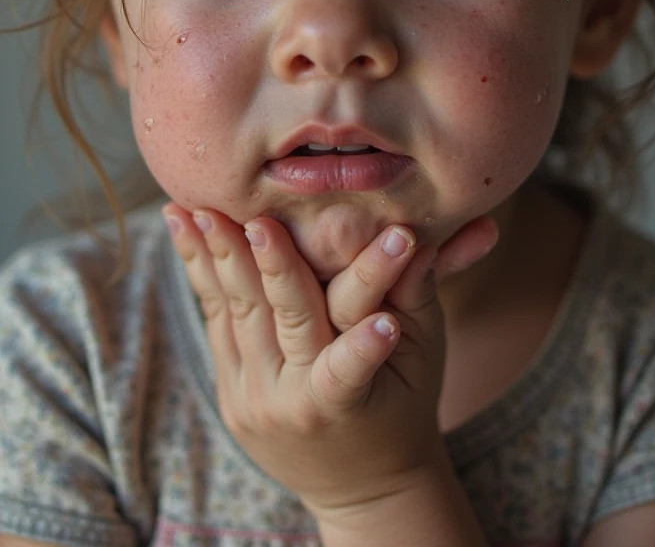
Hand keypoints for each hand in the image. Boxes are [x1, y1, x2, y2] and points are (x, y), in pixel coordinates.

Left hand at [161, 205, 495, 525]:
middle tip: (255, 221)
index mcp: (344, 402)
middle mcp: (290, 402)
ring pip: (233, 315)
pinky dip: (201, 273)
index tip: (372, 296)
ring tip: (193, 212)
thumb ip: (417, 299)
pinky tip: (185, 232)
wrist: (359, 486)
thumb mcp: (422, 360)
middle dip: (268, 267)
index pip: (351, 360)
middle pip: (280, 321)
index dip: (362, 334)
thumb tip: (420, 239)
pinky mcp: (229, 392)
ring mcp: (253, 398)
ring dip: (212, 259)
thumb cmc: (401, 409)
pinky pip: (215, 321)